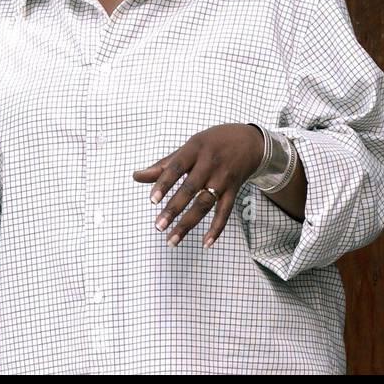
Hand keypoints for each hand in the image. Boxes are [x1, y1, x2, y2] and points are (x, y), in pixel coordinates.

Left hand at [132, 124, 263, 248]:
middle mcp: (210, 164)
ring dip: (188, 223)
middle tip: (158, 226)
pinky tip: (206, 243)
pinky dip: (216, 228)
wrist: (248, 141)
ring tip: (171, 240)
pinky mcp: (233, 190)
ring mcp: (223, 178)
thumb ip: (163, 165)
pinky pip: (225, 212)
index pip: (176, 168)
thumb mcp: (188, 148)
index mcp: (195, 149)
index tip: (151, 200)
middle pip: (191, 188)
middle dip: (174, 208)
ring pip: (205, 203)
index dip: (164, 183)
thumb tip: (135, 176)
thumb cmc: (211, 144)